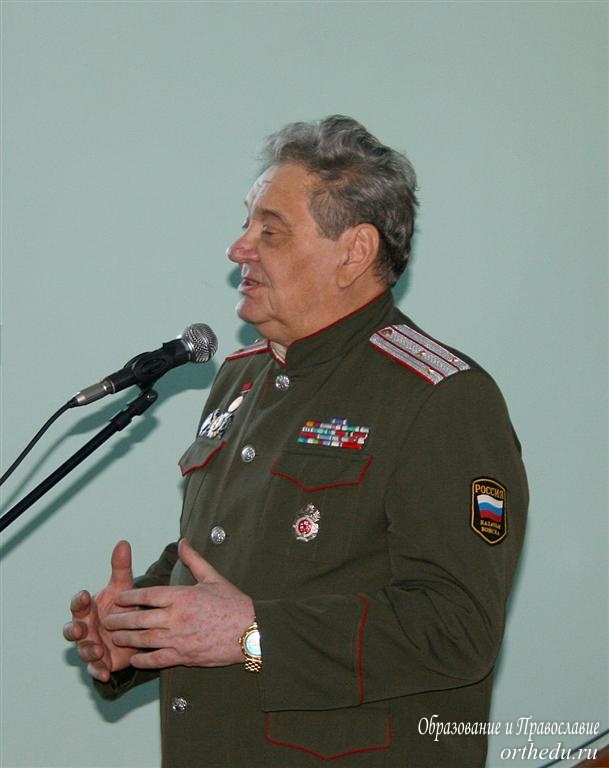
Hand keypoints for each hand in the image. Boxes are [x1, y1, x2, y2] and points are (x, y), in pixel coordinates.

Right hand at [63, 540, 137, 681]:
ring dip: (88, 650)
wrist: (133, 630)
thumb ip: (121, 568)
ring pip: (83, 650)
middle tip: (81, 628)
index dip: (79, 601)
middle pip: (72, 630)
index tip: (85, 596)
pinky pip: (95, 669)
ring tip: (97, 649)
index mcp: (88, 609)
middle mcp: (85, 628)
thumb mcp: (122, 587)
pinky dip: (98, 671)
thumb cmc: (121, 606)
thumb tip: (123, 543)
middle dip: (75, 630)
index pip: (78, 604)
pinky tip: (104, 672)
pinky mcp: (101, 662)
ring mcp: (91, 646)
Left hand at [104, 539, 253, 669]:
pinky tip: (134, 660)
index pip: (147, 596)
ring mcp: (179, 639)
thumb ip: (194, 560)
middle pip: (139, 619)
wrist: (251, 632)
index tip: (117, 598)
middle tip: (107, 621)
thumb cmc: (233, 604)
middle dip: (120, 620)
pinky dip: (143, 660)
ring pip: (144, 640)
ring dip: (127, 639)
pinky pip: (157, 660)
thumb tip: (183, 542)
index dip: (129, 597)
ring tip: (115, 638)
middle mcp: (176, 618)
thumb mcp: (213, 577)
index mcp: (182, 597)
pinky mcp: (184, 656)